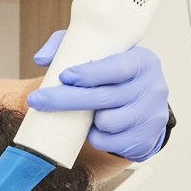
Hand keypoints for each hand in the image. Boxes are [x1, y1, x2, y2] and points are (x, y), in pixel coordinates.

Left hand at [24, 30, 171, 162]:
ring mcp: (152, 116)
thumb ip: (70, 47)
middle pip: (104, 98)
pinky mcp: (145, 139)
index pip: (115, 68)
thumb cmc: (118, 75)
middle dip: (67, 100)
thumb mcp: (102, 52)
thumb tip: (41, 59)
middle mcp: (152, 88)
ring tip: (87, 112)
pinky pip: (109, 143)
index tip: (63, 76)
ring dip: (89, 120)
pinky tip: (96, 127)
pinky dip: (97, 137)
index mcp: (143, 61)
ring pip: (107, 123)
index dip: (88, 74)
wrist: (147, 103)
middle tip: (38, 100)